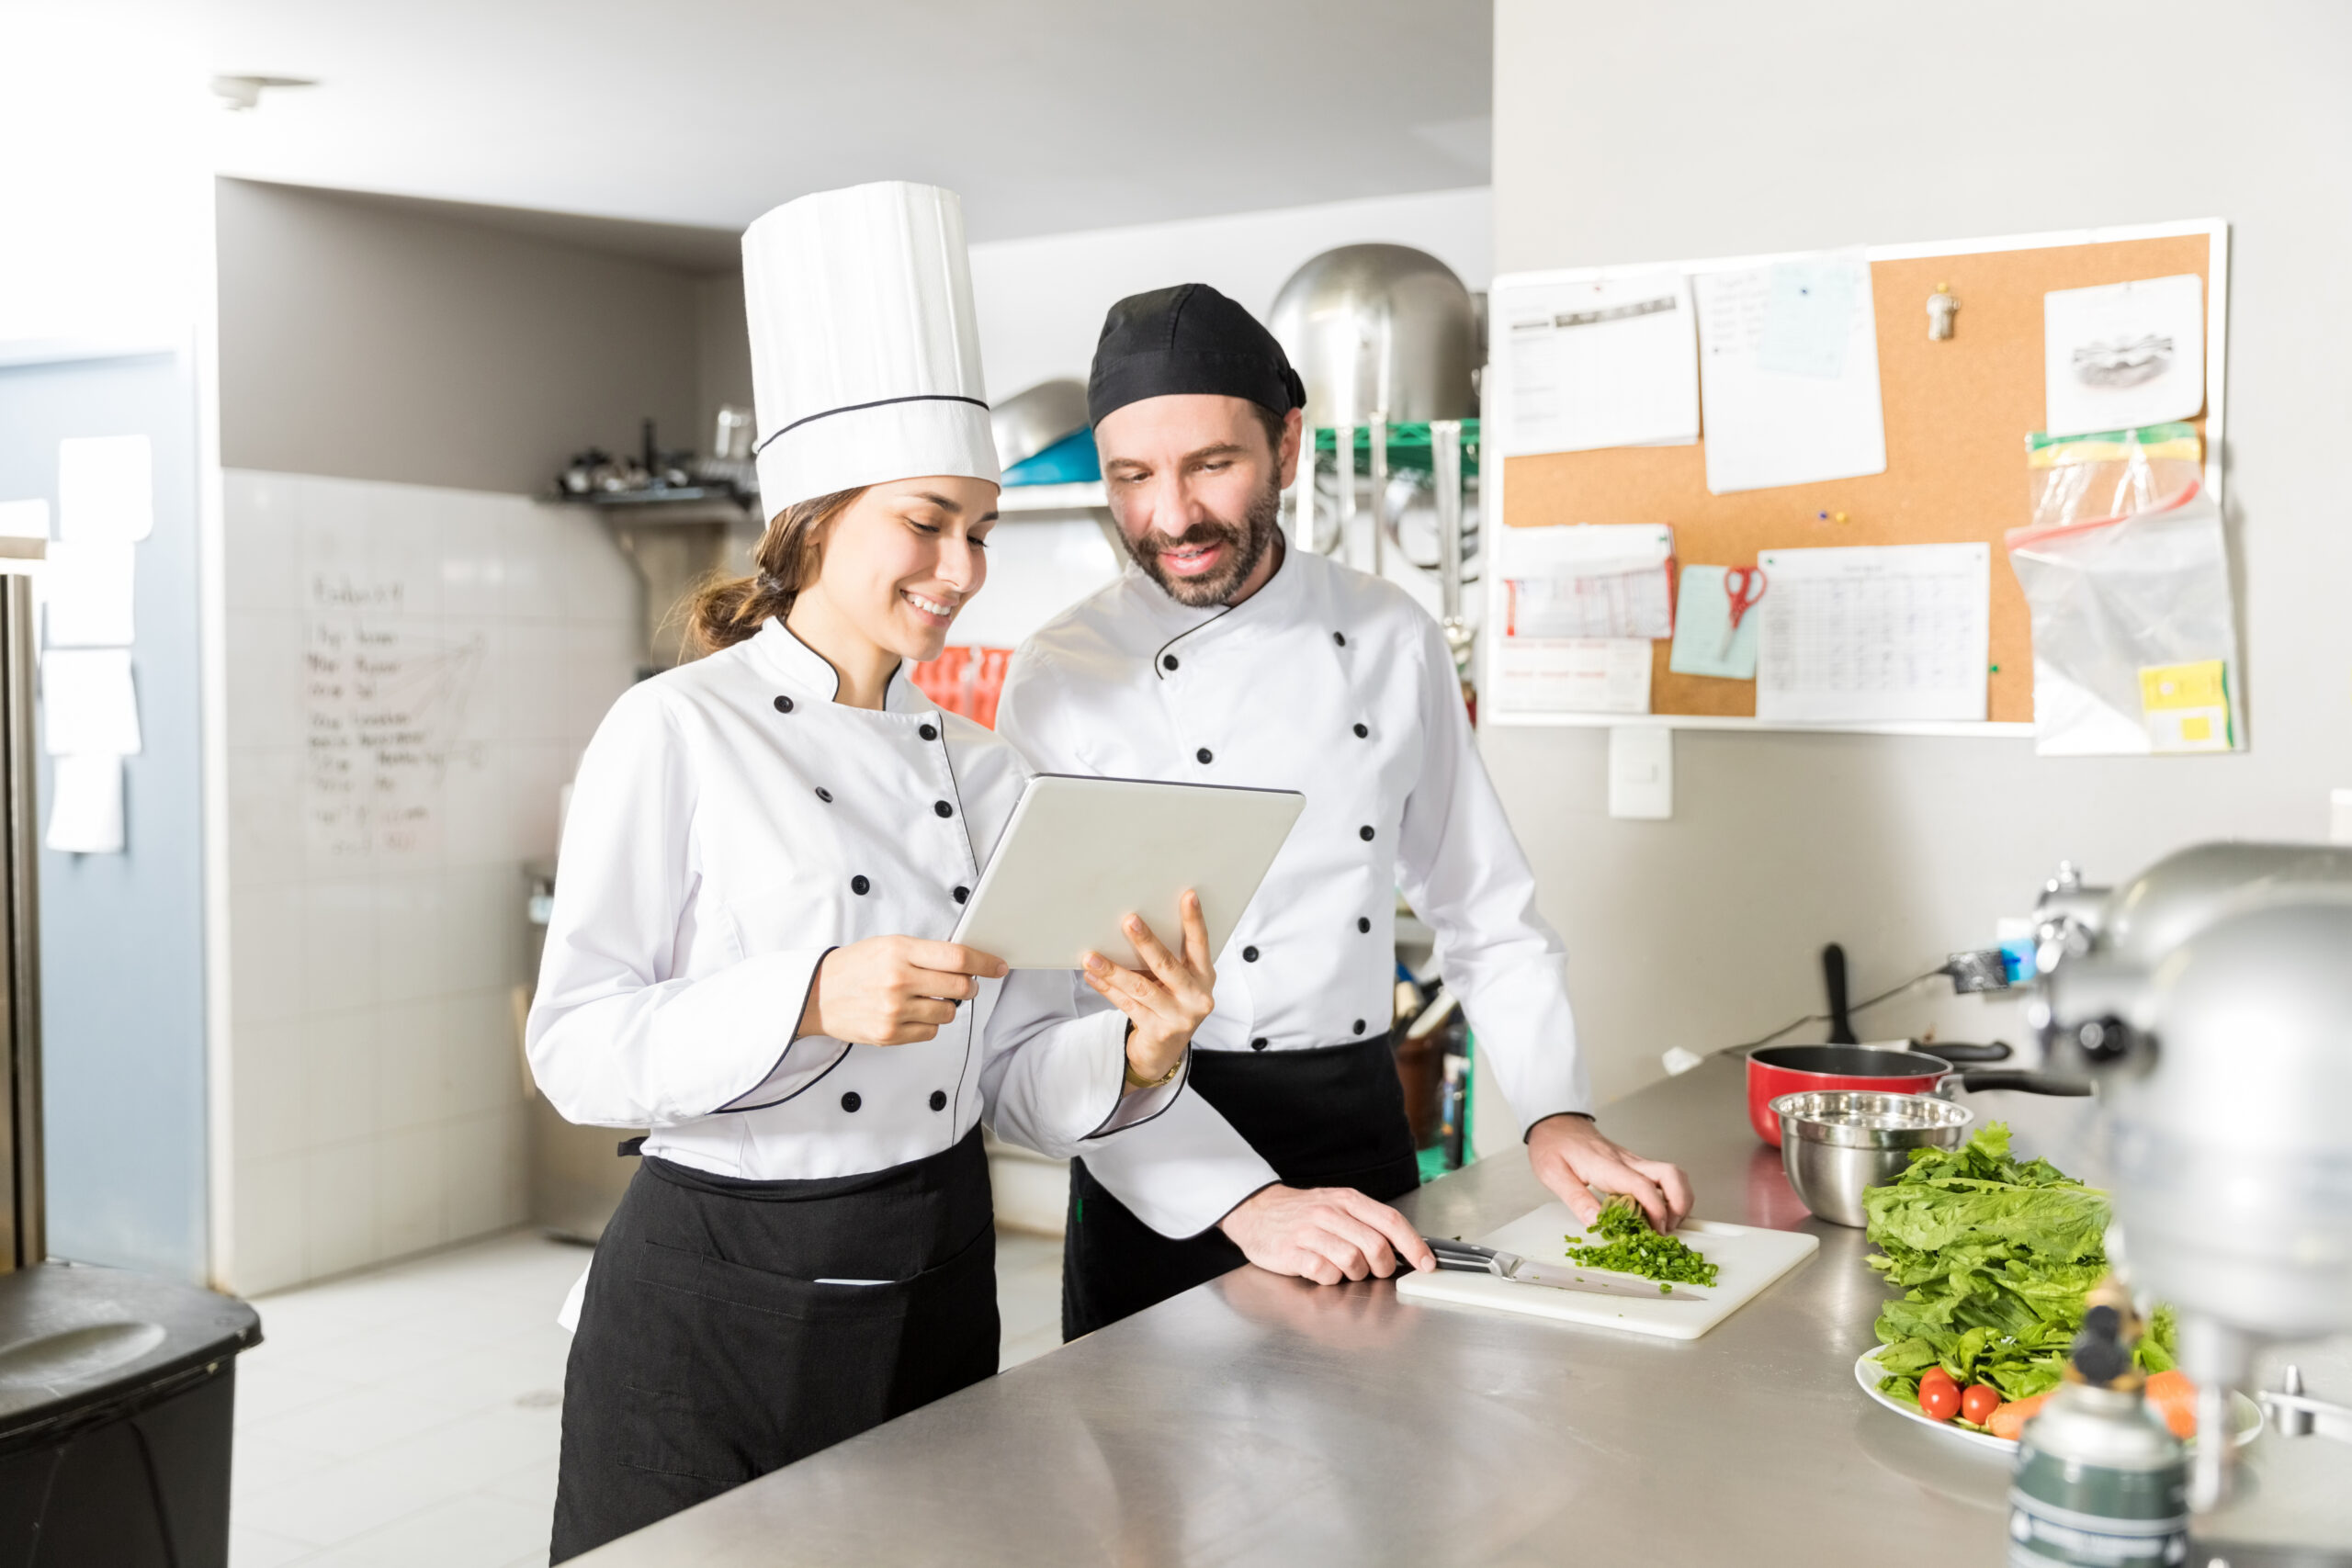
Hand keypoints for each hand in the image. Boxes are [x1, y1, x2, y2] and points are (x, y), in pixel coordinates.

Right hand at [798, 936, 1007, 1045]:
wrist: (815, 995)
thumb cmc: (854, 967)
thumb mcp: (888, 945)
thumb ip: (925, 952)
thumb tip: (966, 961)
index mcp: (899, 951)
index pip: (957, 957)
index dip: (984, 962)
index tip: (998, 966)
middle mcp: (898, 980)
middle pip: (959, 986)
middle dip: (969, 986)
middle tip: (964, 984)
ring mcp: (894, 1010)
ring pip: (948, 1013)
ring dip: (947, 1006)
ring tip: (928, 999)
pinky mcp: (889, 1035)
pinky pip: (930, 1033)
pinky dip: (929, 1024)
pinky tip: (912, 1014)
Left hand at [1081, 890, 1214, 1085]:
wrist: (1163, 1052)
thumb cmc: (1169, 1006)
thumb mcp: (1176, 983)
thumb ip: (1165, 961)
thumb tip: (1132, 928)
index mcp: (1204, 977)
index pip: (1200, 944)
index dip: (1194, 920)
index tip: (1188, 896)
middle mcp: (1197, 997)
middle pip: (1168, 965)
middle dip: (1146, 941)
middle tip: (1129, 920)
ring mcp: (1179, 1016)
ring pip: (1141, 987)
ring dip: (1113, 970)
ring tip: (1092, 956)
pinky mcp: (1159, 1031)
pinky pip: (1127, 1005)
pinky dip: (1107, 989)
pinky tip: (1092, 977)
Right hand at [1217, 1184, 1436, 1283]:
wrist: (1256, 1211)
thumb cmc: (1302, 1213)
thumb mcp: (1336, 1206)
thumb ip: (1367, 1222)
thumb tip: (1405, 1246)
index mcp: (1347, 1200)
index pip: (1391, 1221)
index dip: (1414, 1245)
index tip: (1426, 1263)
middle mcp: (1331, 1213)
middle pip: (1376, 1246)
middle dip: (1383, 1267)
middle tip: (1374, 1270)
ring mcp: (1310, 1232)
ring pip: (1353, 1262)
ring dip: (1354, 1273)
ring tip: (1342, 1267)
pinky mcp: (1293, 1252)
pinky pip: (1325, 1273)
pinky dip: (1329, 1278)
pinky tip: (1322, 1269)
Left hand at [1527, 1114, 1693, 1232]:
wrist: (1556, 1123)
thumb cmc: (1553, 1146)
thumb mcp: (1554, 1175)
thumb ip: (1577, 1199)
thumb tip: (1597, 1222)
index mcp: (1607, 1166)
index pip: (1642, 1185)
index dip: (1656, 1210)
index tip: (1657, 1231)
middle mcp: (1626, 1162)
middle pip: (1671, 1175)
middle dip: (1680, 1204)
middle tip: (1667, 1228)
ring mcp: (1633, 1162)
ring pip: (1673, 1175)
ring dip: (1679, 1200)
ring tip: (1665, 1223)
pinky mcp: (1634, 1165)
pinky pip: (1663, 1178)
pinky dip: (1670, 1196)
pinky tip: (1657, 1212)